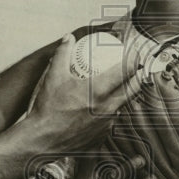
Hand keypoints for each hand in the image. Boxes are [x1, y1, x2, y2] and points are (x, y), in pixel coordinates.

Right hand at [28, 35, 142, 150]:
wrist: (42, 140)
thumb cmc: (48, 109)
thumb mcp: (53, 76)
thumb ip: (62, 53)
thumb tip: (68, 38)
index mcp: (97, 91)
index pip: (125, 71)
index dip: (134, 60)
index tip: (135, 54)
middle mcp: (107, 108)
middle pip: (133, 88)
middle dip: (137, 76)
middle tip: (134, 68)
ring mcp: (107, 123)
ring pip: (124, 104)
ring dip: (126, 93)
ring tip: (122, 85)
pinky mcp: (103, 135)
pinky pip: (113, 119)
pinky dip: (112, 110)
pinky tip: (105, 105)